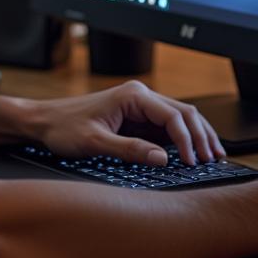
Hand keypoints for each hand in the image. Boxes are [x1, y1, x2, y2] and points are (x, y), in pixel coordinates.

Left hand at [31, 80, 225, 165]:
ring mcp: (139, 108)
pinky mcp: (136, 120)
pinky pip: (166, 128)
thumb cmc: (63, 127)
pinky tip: (191, 154)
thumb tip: (162, 158)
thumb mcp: (95, 142)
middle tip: (214, 159)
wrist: (43, 122)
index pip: (173, 115)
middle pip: (183, 113)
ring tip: (212, 156)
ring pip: (179, 118)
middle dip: (201, 136)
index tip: (193, 161)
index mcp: (133, 96)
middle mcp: (140, 97)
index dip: (187, 139)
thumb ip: (129, 150)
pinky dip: (182, 140)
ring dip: (196, 136)